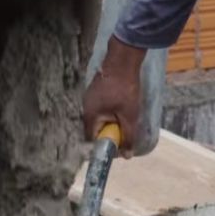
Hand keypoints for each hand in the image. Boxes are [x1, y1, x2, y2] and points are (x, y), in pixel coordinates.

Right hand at [83, 35, 146, 157]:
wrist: (123, 59)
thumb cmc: (125, 88)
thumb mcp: (129, 115)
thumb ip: (128, 136)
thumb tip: (127, 155)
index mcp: (89, 117)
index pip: (92, 141)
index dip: (106, 146)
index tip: (119, 147)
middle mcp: (85, 108)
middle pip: (95, 130)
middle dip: (110, 133)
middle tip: (125, 133)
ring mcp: (89, 98)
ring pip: (99, 118)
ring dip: (111, 122)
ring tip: (125, 118)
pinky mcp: (95, 91)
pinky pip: (101, 108)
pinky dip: (110, 111)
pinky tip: (122, 106)